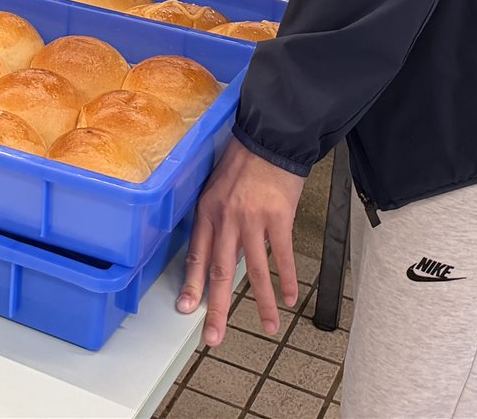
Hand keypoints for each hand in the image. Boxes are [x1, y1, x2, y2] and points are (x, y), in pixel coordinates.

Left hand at [178, 137, 303, 344]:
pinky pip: (282, 256)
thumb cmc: (243, 163)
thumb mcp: (217, 190)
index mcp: (207, 213)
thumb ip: (218, 223)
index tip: (187, 309)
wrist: (269, 139)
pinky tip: (289, 298)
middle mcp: (225, 220)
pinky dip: (287, 280)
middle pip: (219, 272)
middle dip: (217, 308)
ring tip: (268, 327)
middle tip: (213, 337)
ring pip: (255, 271)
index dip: (191, 285)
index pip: (196, 256)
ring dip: (262, 303)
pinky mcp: (278, 217)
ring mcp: (252, 220)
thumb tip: (222, 256)